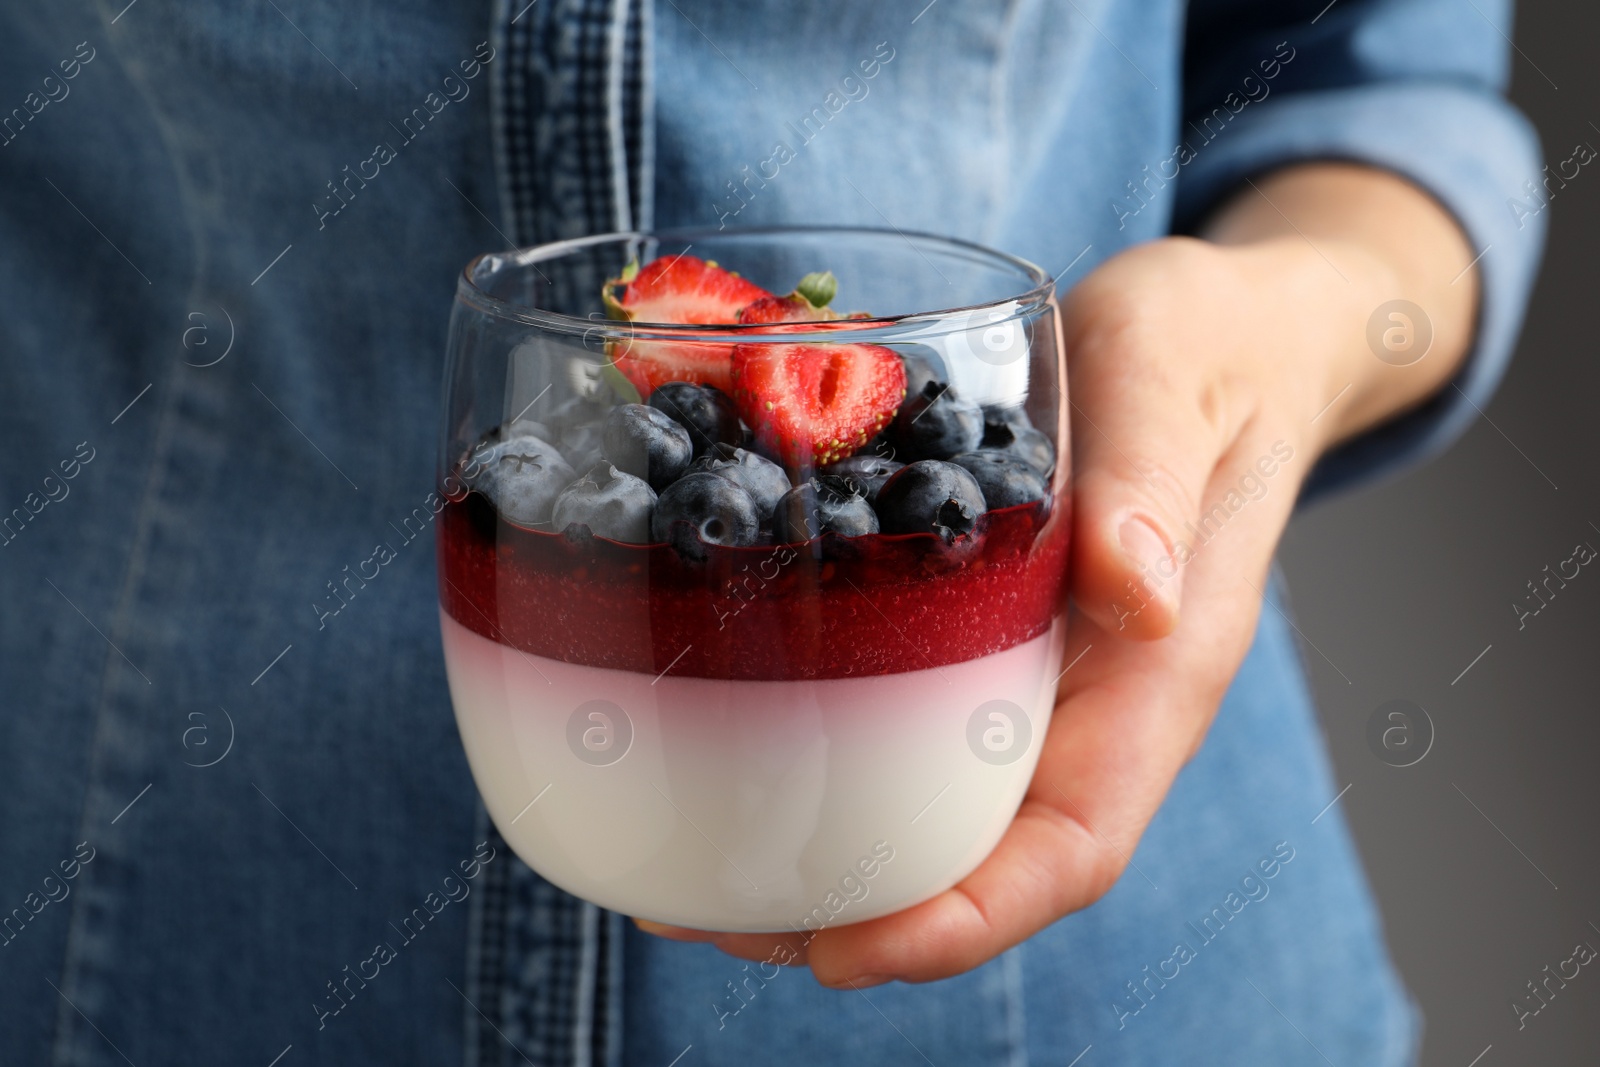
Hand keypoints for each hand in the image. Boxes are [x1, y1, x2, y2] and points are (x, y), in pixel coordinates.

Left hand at [636, 164, 1478, 986]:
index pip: (1072, 843)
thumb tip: (1137, 593)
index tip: (842, 952)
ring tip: (694, 867)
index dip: (965, 918)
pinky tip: (742, 744)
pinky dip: (831, 756)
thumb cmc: (1209, 354)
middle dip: (853, 912)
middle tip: (708, 912)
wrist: (1226, 338)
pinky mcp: (992, 629)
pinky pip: (915, 717)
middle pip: (980, 856)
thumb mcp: (1179, 381)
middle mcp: (1092, 702)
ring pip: (938, 803)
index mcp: (1153, 676)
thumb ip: (1156, 479)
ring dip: (825, 855)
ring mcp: (1038, 673)